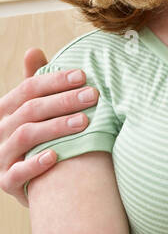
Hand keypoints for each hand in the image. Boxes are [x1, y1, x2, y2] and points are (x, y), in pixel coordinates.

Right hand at [0, 49, 98, 206]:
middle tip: (93, 96)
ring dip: (56, 127)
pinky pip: (18, 173)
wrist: (33, 183)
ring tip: (84, 122)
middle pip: (30, 110)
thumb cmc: (37, 139)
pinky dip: (36, 164)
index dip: (55, 81)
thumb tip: (33, 50)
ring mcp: (1, 157)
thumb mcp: (33, 111)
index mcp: (5, 109)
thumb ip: (35, 84)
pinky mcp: (7, 182)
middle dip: (63, 101)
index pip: (28, 89)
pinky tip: (56, 156)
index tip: (83, 76)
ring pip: (26, 137)